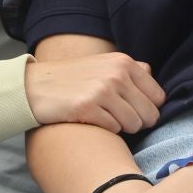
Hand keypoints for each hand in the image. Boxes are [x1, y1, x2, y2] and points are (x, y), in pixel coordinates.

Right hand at [25, 53, 166, 132]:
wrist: (34, 87)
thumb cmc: (72, 79)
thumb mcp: (104, 64)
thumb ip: (130, 70)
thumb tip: (152, 77)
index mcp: (124, 62)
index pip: (158, 96)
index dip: (150, 109)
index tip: (137, 113)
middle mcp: (117, 74)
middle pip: (150, 113)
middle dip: (139, 123)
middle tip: (123, 123)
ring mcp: (102, 90)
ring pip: (134, 124)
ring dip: (123, 128)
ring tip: (107, 121)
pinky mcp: (87, 107)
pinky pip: (114, 129)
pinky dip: (107, 130)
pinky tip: (94, 123)